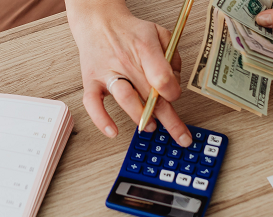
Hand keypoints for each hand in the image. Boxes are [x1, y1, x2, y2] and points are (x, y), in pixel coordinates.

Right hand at [66, 1, 192, 146]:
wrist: (99, 22)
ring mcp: (107, 73)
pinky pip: (93, 104)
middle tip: (181, 137)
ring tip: (151, 127)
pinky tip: (112, 130)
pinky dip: (101, 119)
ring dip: (140, 116)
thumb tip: (176, 83)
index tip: (175, 97)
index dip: (173, 91)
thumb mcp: (159, 34)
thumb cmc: (130, 32)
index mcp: (144, 48)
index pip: (162, 76)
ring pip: (125, 98)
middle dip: (169, 119)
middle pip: (149, 94)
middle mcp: (125, 61)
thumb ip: (172, 56)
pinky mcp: (91, 82)